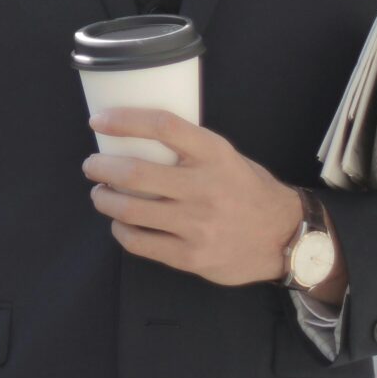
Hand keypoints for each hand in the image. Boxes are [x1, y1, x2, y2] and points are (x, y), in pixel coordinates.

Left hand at [83, 109, 311, 287]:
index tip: (98, 120)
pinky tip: (120, 224)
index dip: (124, 120)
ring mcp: (197, 225)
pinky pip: (139, 242)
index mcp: (214, 154)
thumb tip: (137, 138)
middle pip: (135, 173)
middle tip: (92, 166)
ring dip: (104, 200)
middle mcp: (204, 187)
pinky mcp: (190, 256)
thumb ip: (190, 149)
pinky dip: (120, 230)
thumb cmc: (247, 189)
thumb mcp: (227, 157)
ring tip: (100, 194)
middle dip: (101, 168)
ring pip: (129, 211)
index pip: (163, 126)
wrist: (284, 238)